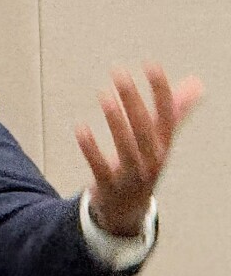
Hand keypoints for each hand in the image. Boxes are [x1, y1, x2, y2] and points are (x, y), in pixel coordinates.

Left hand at [75, 64, 202, 236]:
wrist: (128, 210)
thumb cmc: (144, 166)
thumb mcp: (160, 140)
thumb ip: (175, 111)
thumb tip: (196, 83)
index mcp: (163, 145)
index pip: (167, 114)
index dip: (160, 90)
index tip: (151, 64)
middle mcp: (151, 160)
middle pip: (144, 128)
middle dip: (133, 100)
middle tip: (119, 73)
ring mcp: (132, 175)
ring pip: (126, 148)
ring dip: (116, 122)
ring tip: (104, 95)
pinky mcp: (109, 186)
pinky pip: (100, 167)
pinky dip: (91, 149)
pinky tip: (80, 128)